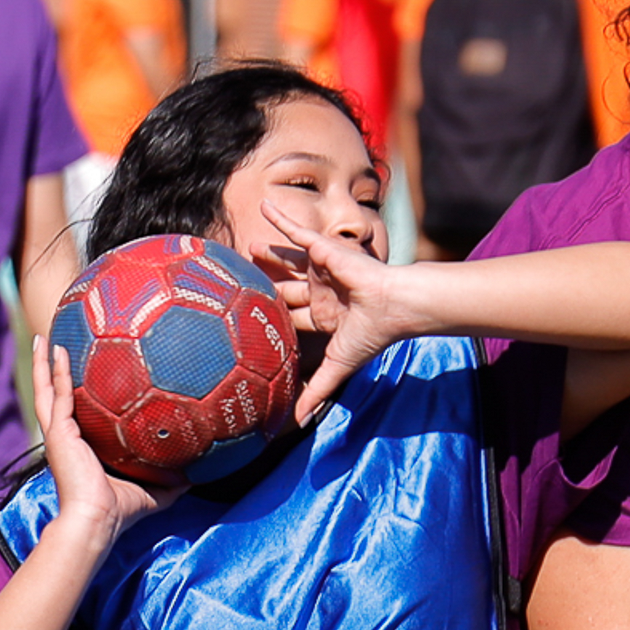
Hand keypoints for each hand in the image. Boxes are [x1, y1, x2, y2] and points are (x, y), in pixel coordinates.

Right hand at [34, 338, 180, 539]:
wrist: (99, 518)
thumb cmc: (120, 510)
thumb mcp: (152, 491)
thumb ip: (171, 482)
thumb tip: (196, 475)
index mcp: (81, 447)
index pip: (75, 412)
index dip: (74, 391)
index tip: (79, 371)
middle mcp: (65, 437)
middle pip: (53, 395)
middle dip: (50, 370)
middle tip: (51, 344)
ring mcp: (58, 433)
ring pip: (45, 389)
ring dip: (44, 363)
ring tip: (45, 337)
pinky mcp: (58, 432)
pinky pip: (57, 394)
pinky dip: (54, 371)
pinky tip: (56, 350)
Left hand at [259, 199, 417, 420]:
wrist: (393, 306)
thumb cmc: (371, 334)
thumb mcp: (338, 366)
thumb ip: (317, 391)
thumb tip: (297, 424)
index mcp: (323, 317)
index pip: (290, 319)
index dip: (270, 321)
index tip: (244, 325)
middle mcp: (319, 292)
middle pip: (284, 289)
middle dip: (264, 288)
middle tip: (236, 284)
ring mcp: (320, 270)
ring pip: (286, 262)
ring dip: (267, 256)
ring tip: (244, 249)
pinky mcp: (323, 249)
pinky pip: (296, 231)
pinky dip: (279, 219)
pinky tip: (262, 206)